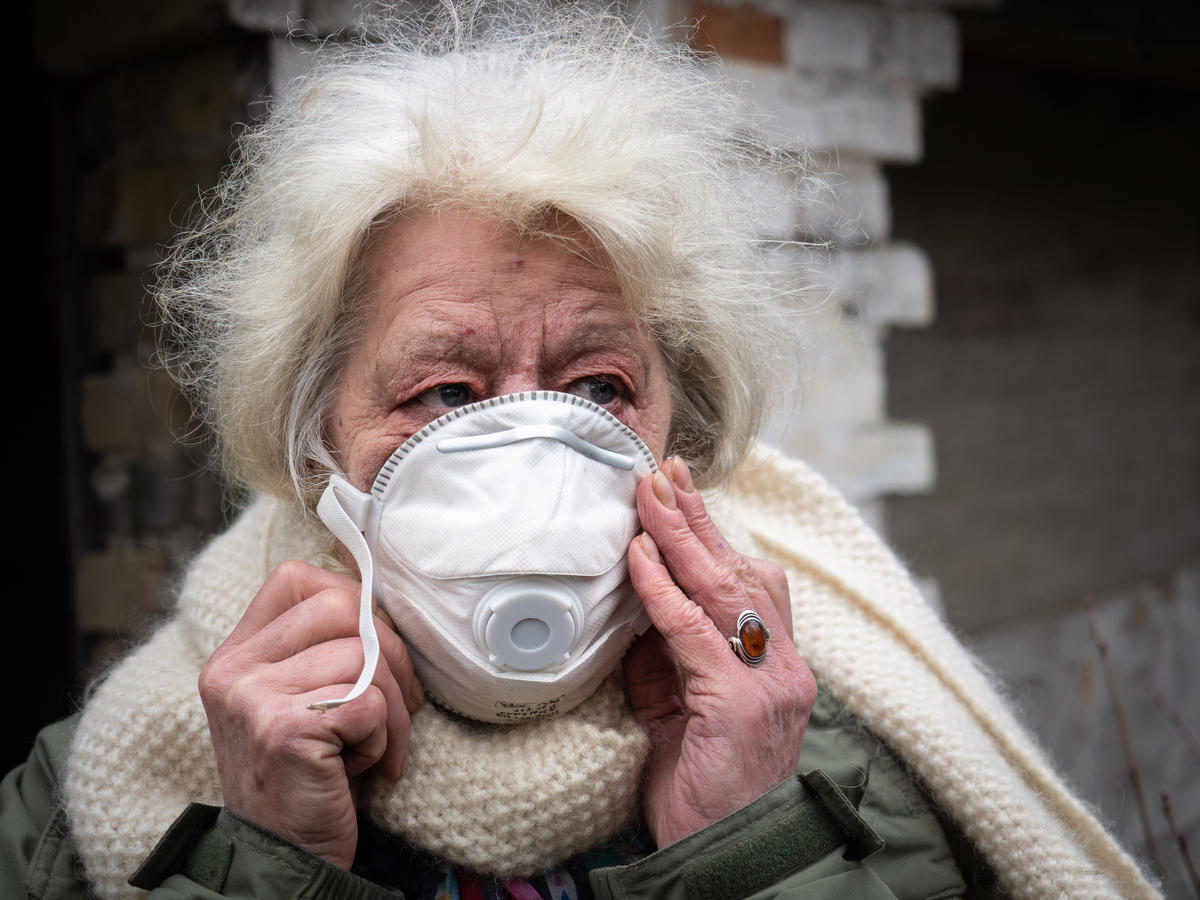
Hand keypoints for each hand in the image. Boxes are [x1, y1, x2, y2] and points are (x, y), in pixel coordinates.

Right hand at [198, 560, 422, 868]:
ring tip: (375, 747)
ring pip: (365, 655)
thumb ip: (320, 648)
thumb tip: (382, 600)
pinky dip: (384, 738)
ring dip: (393, 708)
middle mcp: (234, 670)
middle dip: (392, 652)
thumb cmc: (308, 776)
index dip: (351, 598)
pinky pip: (370, 702)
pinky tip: (360, 768)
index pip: (297, 578)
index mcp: (236, 654)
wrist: (281, 860)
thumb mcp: (299, 701)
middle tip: (398, 703)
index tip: (373, 644)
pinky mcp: (284, 729)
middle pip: (342, 605)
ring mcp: (253, 698)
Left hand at [624, 457, 815, 847]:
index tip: (681, 494)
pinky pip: (694, 631)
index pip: (752, 582)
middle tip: (663, 471)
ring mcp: (770, 685)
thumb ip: (670, 662)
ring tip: (648, 495)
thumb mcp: (684, 716)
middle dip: (699, 517)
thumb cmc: (703, 793)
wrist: (729, 863)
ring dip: (682, 535)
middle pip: (743, 570)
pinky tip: (640, 556)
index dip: (716, 535)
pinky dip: (664, 589)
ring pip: (725, 588)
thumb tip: (637, 608)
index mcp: (778, 668)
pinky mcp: (740, 705)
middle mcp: (785, 669)